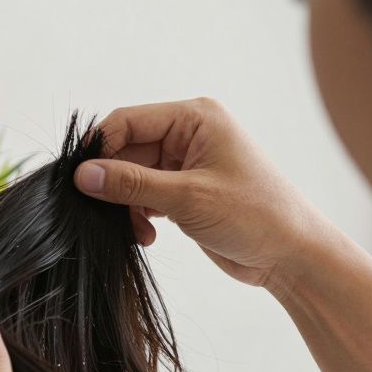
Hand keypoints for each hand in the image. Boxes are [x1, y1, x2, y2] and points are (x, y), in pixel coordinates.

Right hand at [75, 97, 331, 291]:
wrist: (290, 254)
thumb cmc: (254, 215)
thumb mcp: (187, 198)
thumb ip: (131, 184)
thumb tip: (83, 175)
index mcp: (195, 118)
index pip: (128, 121)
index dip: (100, 149)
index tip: (80, 182)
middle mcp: (189, 134)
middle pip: (126, 151)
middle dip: (114, 184)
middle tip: (107, 215)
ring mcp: (186, 164)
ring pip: (131, 177)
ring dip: (127, 206)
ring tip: (138, 231)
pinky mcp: (184, 191)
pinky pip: (144, 196)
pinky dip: (139, 216)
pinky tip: (148, 236)